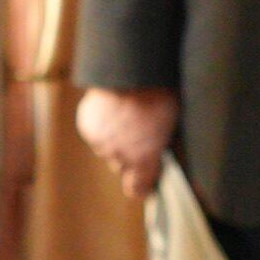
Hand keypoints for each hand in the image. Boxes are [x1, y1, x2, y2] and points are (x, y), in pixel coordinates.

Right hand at [74, 86, 177, 200]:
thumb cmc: (161, 93)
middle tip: (139, 133)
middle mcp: (119, 157)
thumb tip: (161, 152)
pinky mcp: (87, 126)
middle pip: (121, 165)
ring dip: (114, 138)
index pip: (137, 189)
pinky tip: (112, 107)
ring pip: (106, 148)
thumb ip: (161, 145)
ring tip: (126, 115)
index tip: (145, 183)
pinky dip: (101, 124)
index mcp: (144, 160)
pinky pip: (95, 132)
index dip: (141, 186)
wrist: (132, 70)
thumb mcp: (172, 124)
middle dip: (129, 154)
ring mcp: (100, 142)